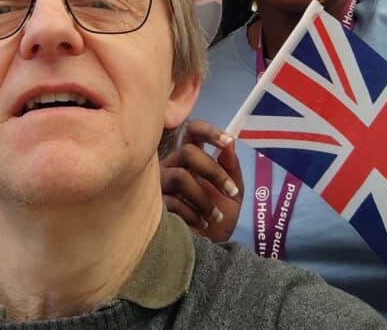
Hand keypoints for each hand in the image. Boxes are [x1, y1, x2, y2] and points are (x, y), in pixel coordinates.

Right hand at [161, 119, 243, 241]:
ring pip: (180, 176)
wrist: (207, 253)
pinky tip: (200, 225)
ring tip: (215, 217)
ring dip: (204, 198)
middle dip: (214, 172)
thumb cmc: (218, 220)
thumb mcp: (233, 194)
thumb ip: (232, 168)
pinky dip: (193, 214)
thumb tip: (230, 143)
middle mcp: (172, 166)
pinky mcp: (153, 205)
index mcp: (191, 159)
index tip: (227, 141)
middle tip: (231, 192)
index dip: (208, 131)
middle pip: (188, 152)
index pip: (192, 132)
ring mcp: (159, 184)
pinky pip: (172, 201)